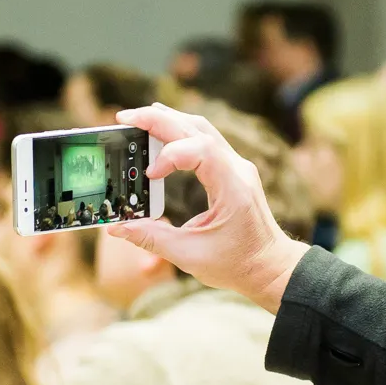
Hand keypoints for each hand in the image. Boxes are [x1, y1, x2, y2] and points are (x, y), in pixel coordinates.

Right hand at [108, 104, 309, 313]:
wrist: (270, 266)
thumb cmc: (236, 264)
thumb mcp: (190, 256)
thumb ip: (151, 239)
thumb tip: (116, 227)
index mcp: (233, 189)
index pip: (202, 150)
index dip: (171, 154)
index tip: (150, 175)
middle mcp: (238, 170)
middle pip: (197, 128)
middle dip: (158, 120)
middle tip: (123, 118)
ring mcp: (237, 166)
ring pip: (202, 128)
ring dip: (169, 120)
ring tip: (138, 120)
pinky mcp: (231, 169)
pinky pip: (205, 139)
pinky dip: (180, 132)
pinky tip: (159, 134)